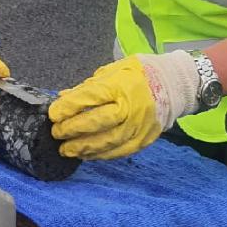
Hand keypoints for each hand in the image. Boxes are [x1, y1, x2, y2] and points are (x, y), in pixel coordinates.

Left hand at [48, 52, 200, 158]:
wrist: (173, 84)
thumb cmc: (138, 74)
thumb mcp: (111, 71)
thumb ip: (87, 87)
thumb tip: (63, 98)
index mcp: (120, 85)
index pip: (90, 97)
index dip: (69, 107)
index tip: (53, 114)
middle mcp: (131, 107)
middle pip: (98, 122)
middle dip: (73, 129)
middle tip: (56, 133)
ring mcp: (139, 125)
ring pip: (108, 141)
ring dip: (84, 147)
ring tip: (67, 149)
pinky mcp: (145, 138)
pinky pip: (121, 151)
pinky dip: (102, 155)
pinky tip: (88, 155)